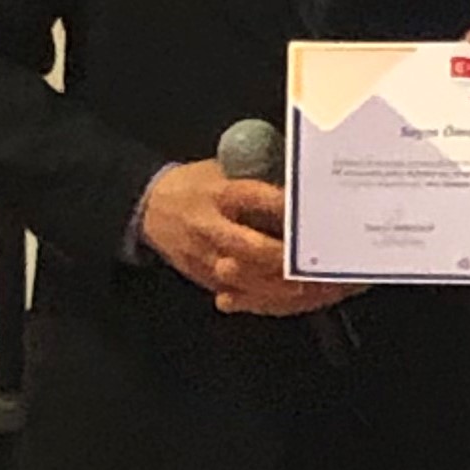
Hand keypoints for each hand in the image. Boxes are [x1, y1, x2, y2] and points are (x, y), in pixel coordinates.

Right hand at [139, 161, 363, 318]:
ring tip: (314, 286)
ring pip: (245, 280)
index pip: (260, 201)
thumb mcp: (224, 169)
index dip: (291, 212)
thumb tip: (306, 185)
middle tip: (320, 263)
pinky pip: (238, 295)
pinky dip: (266, 299)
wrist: (149, 207)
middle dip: (288, 259)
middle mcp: (210, 226)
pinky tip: (292, 299)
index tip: (320, 218)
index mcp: (219, 193)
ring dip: (281, 287)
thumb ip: (260, 179)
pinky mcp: (202, 279)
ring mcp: (204, 258)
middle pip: (253, 249)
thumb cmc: (197, 185)